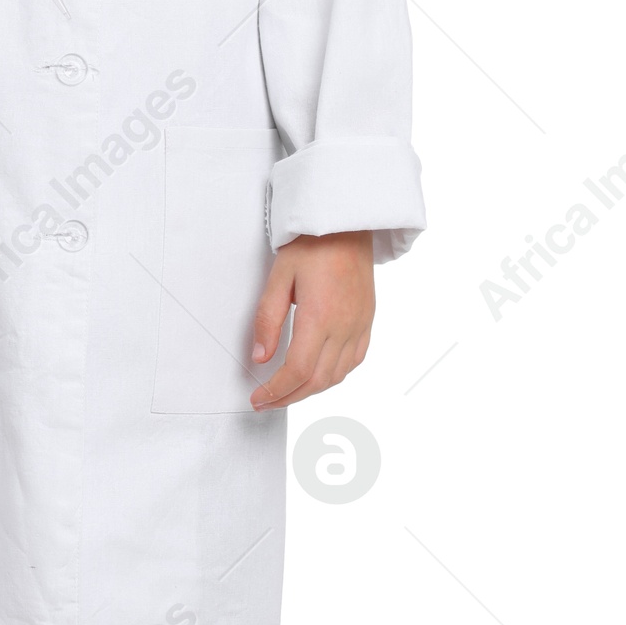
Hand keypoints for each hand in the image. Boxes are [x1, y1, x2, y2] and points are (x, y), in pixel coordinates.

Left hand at [248, 230, 374, 410]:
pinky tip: (318, 374)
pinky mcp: (367, 320)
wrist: (346, 222)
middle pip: (318, 380)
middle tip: (266, 402)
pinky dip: (334, 375)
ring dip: (311, 390)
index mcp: (320, 316)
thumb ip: (268, 320)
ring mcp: (360, 324)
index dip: (276, 391)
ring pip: (338, 375)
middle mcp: (345, 326)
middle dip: (289, 397)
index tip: (258, 399)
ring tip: (287, 392)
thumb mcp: (279, 277)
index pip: (297, 371)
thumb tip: (261, 357)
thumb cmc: (312, 244)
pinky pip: (354, 360)